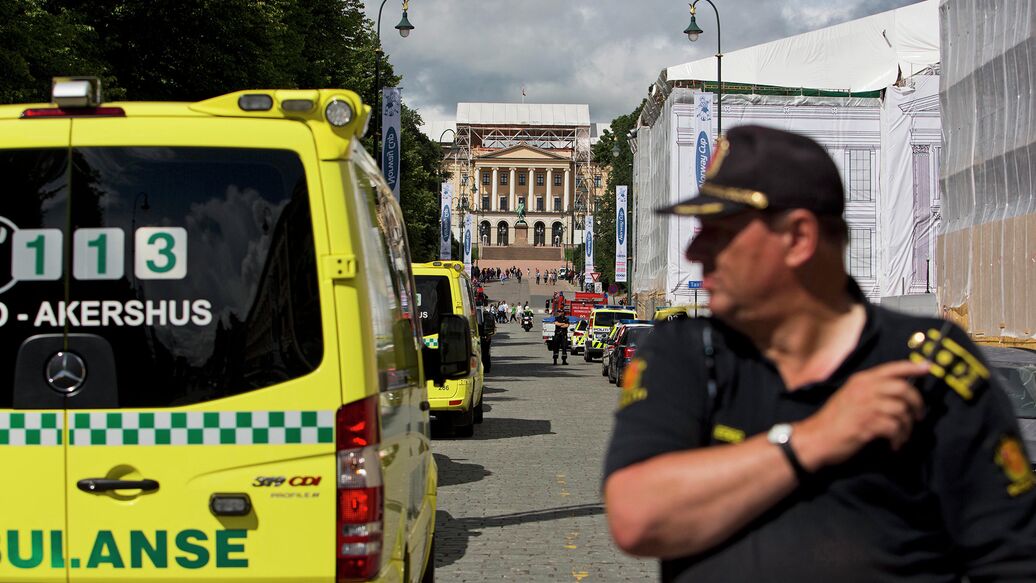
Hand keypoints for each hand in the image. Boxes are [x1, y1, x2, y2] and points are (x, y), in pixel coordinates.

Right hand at [795, 360, 929, 470]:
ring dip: (907, 426)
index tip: (927, 368)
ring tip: (902, 436)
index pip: (892, 368)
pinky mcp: (867, 424)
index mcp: (860, 380)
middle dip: (917, 403)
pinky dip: (899, 439)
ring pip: (902, 410)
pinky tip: (894, 445)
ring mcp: (866, 406)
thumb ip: (870, 391)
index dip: (912, 367)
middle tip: (918, 416)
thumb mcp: (849, 397)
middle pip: (903, 389)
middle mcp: (864, 389)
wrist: (815, 438)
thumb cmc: (834, 421)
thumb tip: (898, 392)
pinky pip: (895, 428)